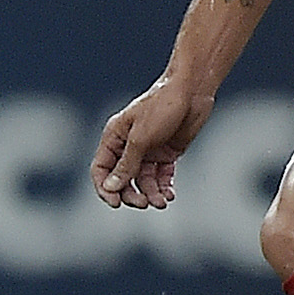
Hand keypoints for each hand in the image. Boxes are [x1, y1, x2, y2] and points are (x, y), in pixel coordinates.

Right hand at [93, 77, 214, 209]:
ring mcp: (148, 151)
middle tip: (144, 203)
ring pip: (143, 181)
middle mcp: (129, 146)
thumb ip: (127, 164)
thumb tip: (110, 187)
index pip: (101, 169)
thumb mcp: (141, 137)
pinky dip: (163, 187)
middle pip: (122, 179)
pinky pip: (161, 177)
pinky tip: (169, 195)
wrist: (192, 91)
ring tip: (161, 202)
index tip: (116, 203)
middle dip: (131, 194)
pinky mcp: (166, 154)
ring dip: (150, 194)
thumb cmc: (163, 106)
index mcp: (114, 138)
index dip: (105, 188)